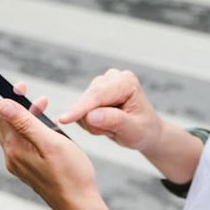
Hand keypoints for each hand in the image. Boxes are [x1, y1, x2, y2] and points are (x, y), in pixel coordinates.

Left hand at [0, 89, 117, 209]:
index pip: (0, 116)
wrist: (79, 204)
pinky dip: (31, 128)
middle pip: (5, 123)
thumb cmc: (71, 175)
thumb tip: (2, 104)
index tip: (15, 83)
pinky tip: (45, 125)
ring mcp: (20, 164)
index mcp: (14, 150)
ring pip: (15, 132)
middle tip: (26, 88)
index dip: (3, 95)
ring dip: (25, 114)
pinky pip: (23, 142)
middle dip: (14, 103)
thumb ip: (25, 122)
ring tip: (42, 103)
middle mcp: (12, 158)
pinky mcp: (29, 168)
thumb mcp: (50, 143)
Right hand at [58, 70, 201, 183]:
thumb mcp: (133, 130)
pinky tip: (104, 125)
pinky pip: (80, 112)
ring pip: (81, 108)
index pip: (97, 95)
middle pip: (87, 100)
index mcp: (125, 82)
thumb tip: (91, 115)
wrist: (146, 132)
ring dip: (93, 124)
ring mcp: (101, 84)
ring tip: (111, 128)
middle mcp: (112, 78)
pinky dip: (89, 123)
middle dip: (94, 122)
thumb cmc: (143, 130)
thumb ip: (113, 121)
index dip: (80, 108)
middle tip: (112, 132)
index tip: (64, 120)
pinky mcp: (93, 93)